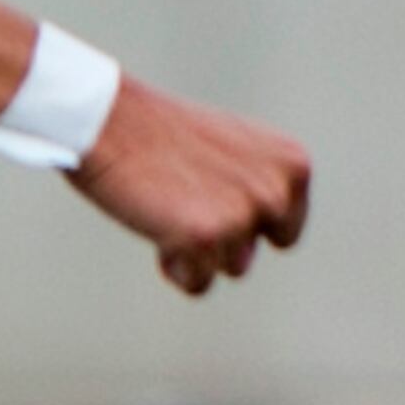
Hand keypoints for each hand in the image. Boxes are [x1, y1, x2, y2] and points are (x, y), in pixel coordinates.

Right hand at [68, 83, 313, 296]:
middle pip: (253, 252)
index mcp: (293, 165)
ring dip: (198, 252)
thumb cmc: (164, 135)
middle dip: (221, 240)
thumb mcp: (236, 148)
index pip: (285, 230)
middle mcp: (277, 192)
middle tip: (186, 196)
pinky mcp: (206, 239)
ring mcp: (242, 216)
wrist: (110, 121)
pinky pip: (198, 284)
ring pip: (229, 269)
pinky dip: (175, 267)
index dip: (243, 222)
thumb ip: (261, 186)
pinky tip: (158, 225)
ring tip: (170, 205)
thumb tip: (266, 241)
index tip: (213, 192)